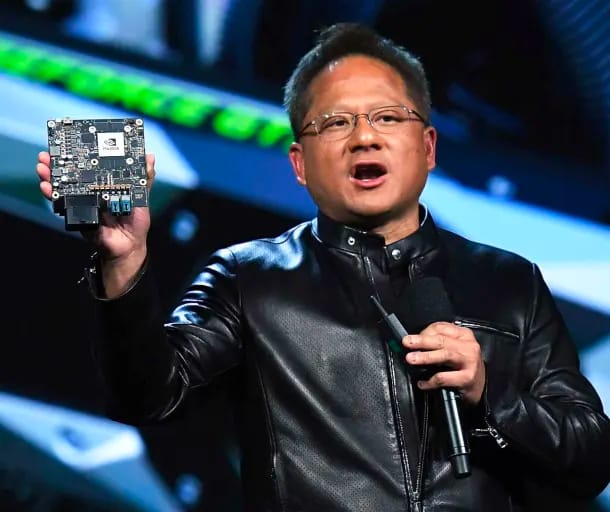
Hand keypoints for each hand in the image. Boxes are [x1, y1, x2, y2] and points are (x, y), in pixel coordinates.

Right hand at [36, 151, 155, 296]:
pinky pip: (63, 206)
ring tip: (42, 166)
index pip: (90, 167)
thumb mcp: (142, 198)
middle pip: (72, 174)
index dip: (80, 156)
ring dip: (50, 176)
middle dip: (58, 163)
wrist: (130, 246)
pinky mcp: (78, 216)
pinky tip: (46, 188)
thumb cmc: (136, 222)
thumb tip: (150, 157)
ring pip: (63, 187)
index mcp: (106, 185)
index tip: (71, 143)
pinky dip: (52, 196)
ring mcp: (83, 203)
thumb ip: (145, 179)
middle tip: (48, 154)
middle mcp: (92, 191)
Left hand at [402, 322, 485, 404]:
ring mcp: (469, 362)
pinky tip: (423, 383)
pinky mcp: (468, 378)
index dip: (423, 332)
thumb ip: (438, 343)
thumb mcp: (454, 348)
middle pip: (441, 340)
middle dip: (421, 341)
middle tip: (407, 343)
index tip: (411, 338)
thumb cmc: (463, 366)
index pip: (441, 328)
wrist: (480, 387)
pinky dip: (430, 381)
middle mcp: (468, 346)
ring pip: (444, 355)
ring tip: (412, 359)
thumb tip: (415, 343)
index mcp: (464, 335)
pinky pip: (444, 377)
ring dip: (426, 357)